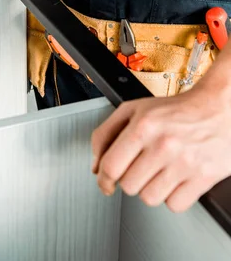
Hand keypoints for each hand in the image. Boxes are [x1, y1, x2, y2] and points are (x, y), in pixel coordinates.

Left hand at [91, 63, 230, 211]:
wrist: (218, 108)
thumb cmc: (176, 110)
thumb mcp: (134, 110)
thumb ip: (107, 133)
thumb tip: (95, 166)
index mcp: (143, 126)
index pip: (110, 166)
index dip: (103, 178)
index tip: (105, 181)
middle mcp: (163, 145)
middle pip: (128, 186)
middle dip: (130, 178)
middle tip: (140, 166)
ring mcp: (184, 163)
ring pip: (149, 199)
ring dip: (151, 188)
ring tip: (159, 171)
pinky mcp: (203, 178)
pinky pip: (174, 205)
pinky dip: (173, 196)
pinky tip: (175, 178)